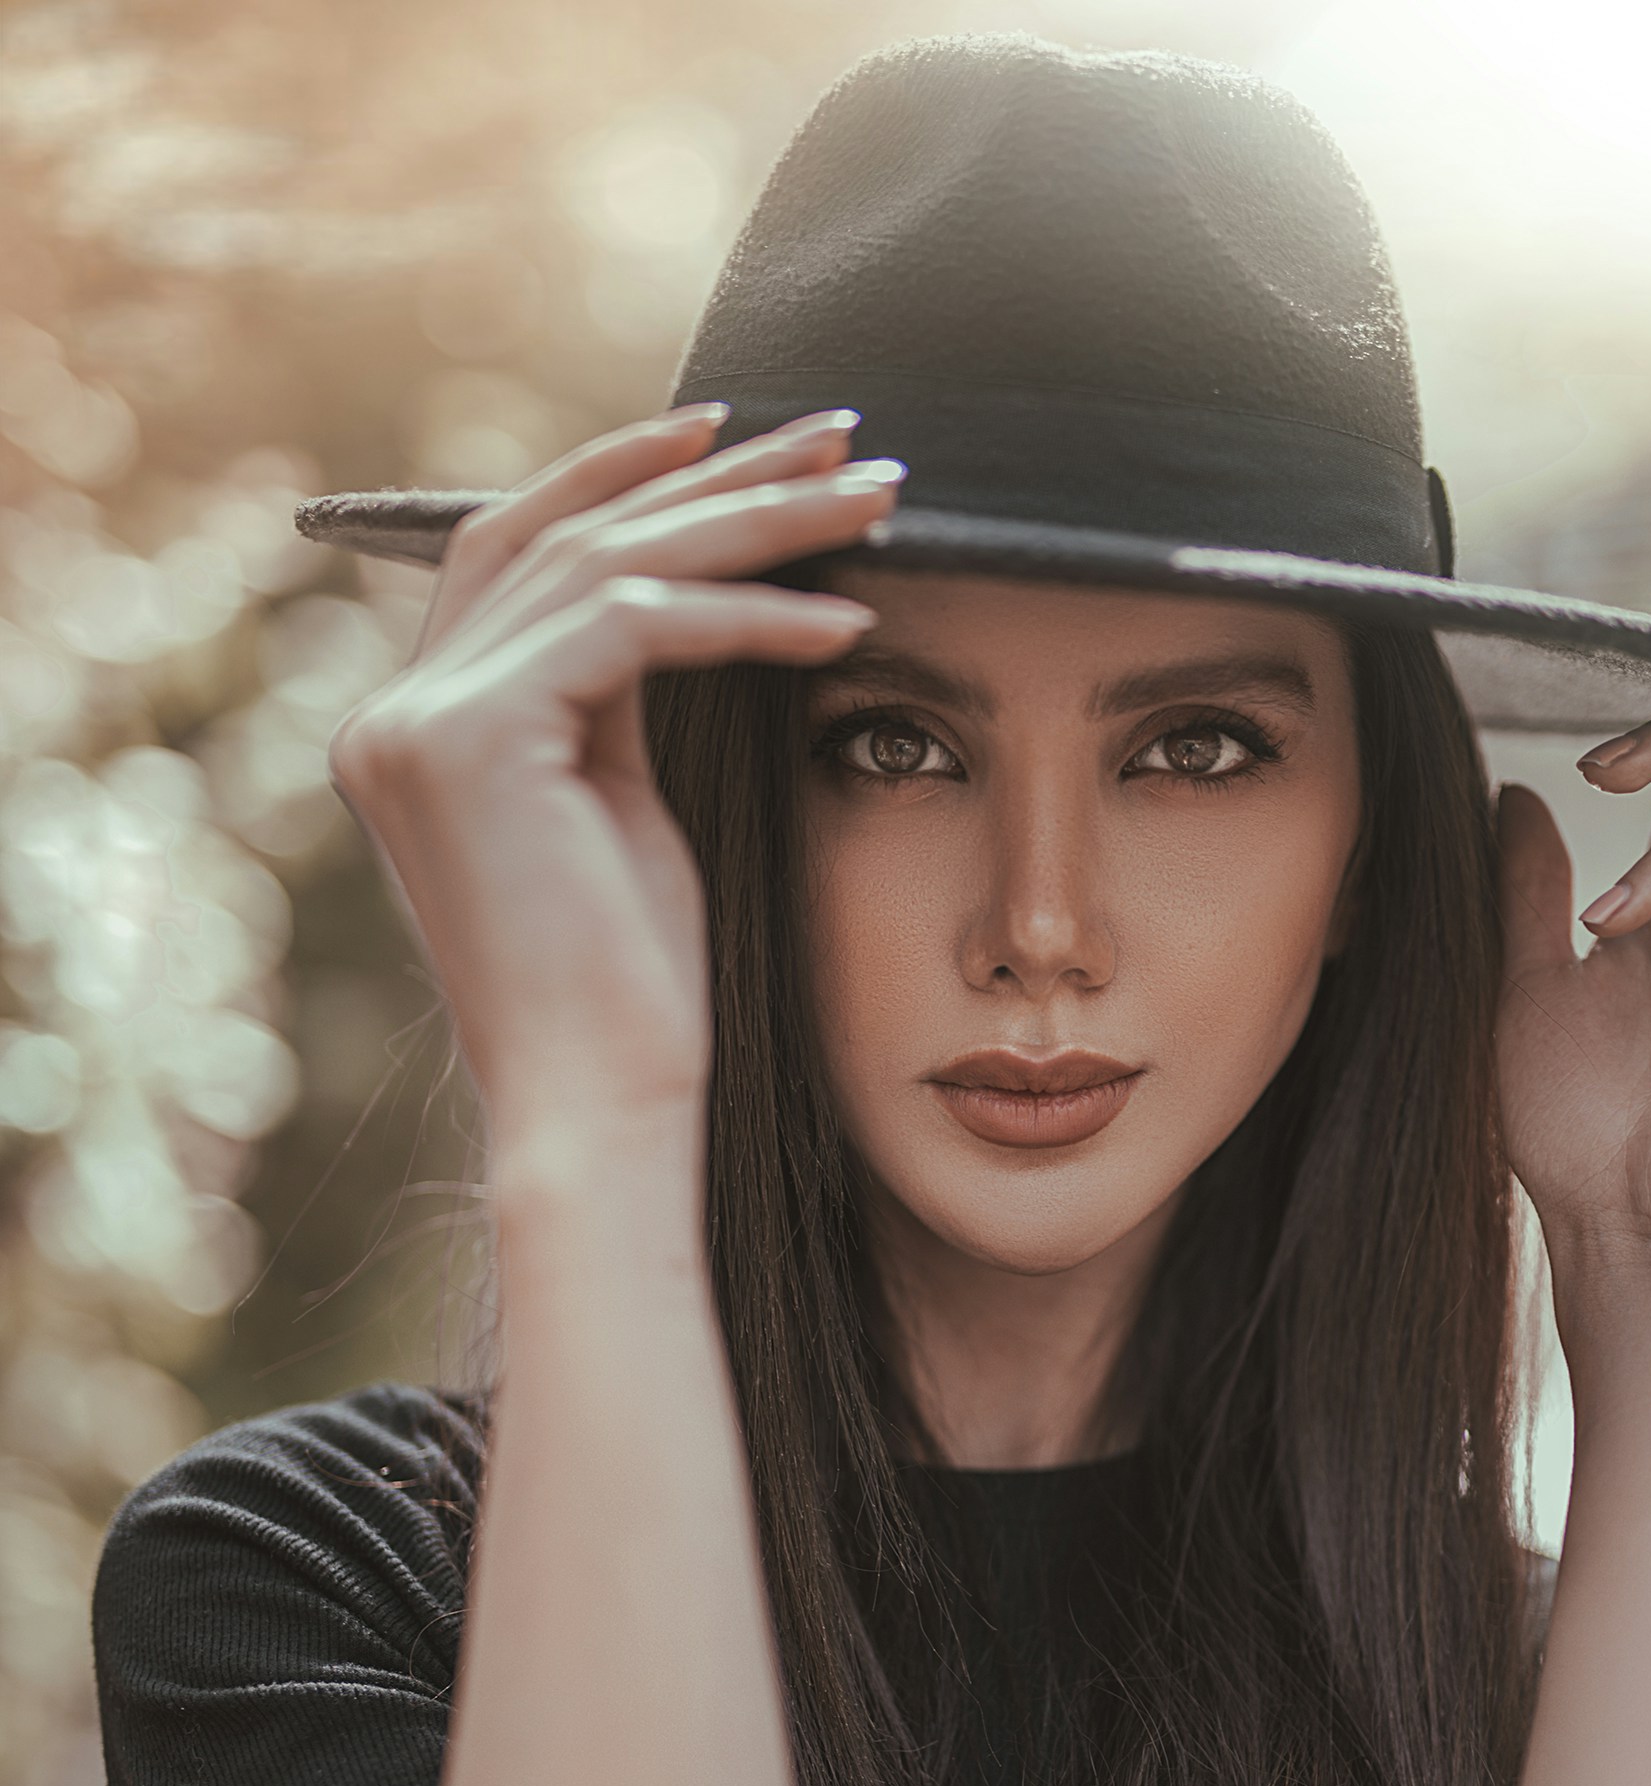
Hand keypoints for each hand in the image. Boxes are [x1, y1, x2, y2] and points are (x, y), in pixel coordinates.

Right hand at [327, 405, 899, 1156]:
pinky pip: (634, 626)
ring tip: (877, 504)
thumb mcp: (622, 814)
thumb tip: (675, 601)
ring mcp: (419, 722)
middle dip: (714, 475)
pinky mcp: (473, 740)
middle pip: (563, 534)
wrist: (600, 1109)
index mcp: (417, 727)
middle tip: (842, 437)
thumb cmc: (633, 996)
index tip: (739, 435)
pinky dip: (749, 614)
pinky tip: (849, 621)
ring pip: (607, 563)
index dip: (624, 477)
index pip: (518, 553)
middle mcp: (395, 711)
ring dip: (757, 522)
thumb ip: (615, 702)